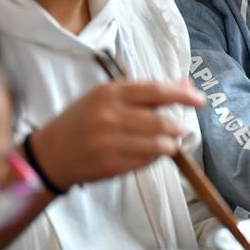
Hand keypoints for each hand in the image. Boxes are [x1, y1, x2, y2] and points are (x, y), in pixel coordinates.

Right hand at [30, 79, 204, 190]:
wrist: (49, 154)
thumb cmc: (83, 120)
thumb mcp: (109, 98)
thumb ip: (148, 92)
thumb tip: (187, 85)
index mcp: (111, 93)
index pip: (157, 91)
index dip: (183, 96)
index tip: (200, 101)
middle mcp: (110, 115)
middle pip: (161, 121)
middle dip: (178, 127)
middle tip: (181, 129)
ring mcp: (109, 142)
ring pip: (158, 144)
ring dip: (170, 144)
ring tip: (168, 143)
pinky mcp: (109, 164)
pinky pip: (146, 161)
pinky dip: (154, 157)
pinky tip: (149, 154)